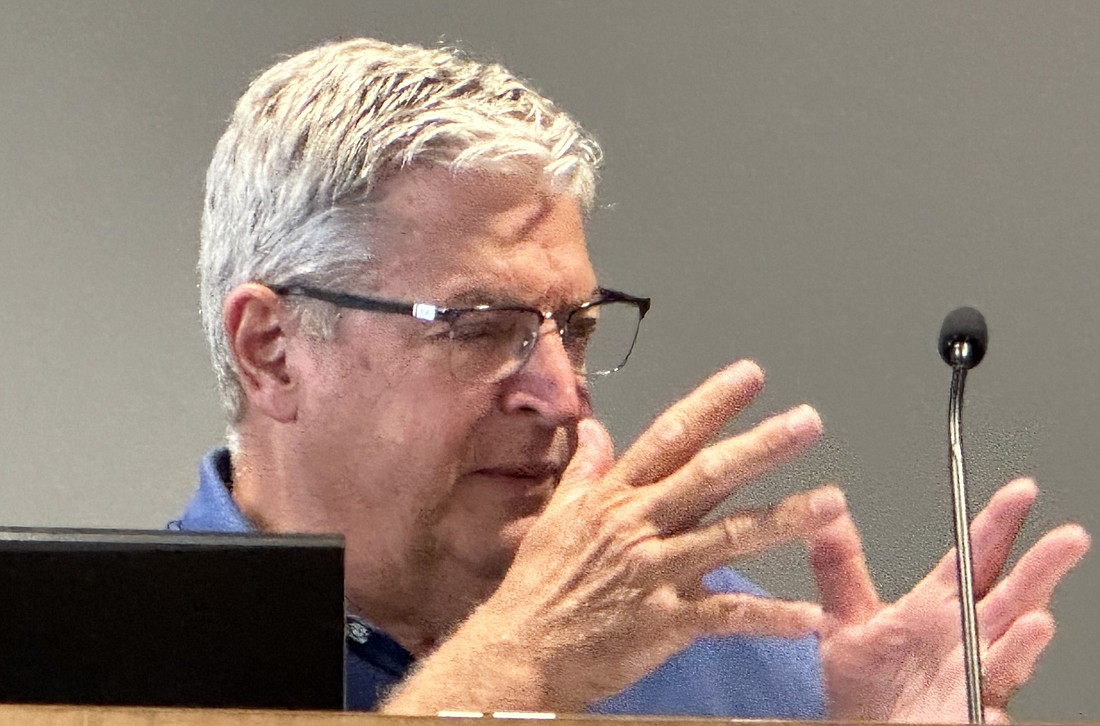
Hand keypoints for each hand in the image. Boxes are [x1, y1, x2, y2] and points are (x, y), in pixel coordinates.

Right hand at [384, 360, 840, 712]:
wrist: (521, 650)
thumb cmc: (538, 585)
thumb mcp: (558, 517)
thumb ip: (585, 470)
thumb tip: (593, 428)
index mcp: (615, 498)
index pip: (670, 437)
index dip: (712, 404)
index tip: (750, 376)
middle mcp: (638, 526)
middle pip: (708, 476)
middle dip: (761, 446)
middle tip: (808, 421)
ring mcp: (653, 573)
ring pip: (728, 538)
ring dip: (782, 518)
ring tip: (832, 502)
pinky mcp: (664, 622)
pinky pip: (725, 616)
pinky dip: (769, 617)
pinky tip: (809, 616)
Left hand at [810, 478, 1089, 722]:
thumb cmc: (862, 688)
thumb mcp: (845, 620)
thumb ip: (838, 569)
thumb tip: (824, 515)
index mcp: (936, 611)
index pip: (974, 560)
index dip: (997, 526)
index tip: (1021, 491)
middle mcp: (963, 642)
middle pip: (1009, 599)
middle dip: (1039, 569)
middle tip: (1067, 537)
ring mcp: (969, 682)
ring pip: (1008, 656)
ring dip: (1023, 641)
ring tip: (1037, 620)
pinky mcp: (965, 718)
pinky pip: (983, 712)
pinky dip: (991, 708)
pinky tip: (996, 706)